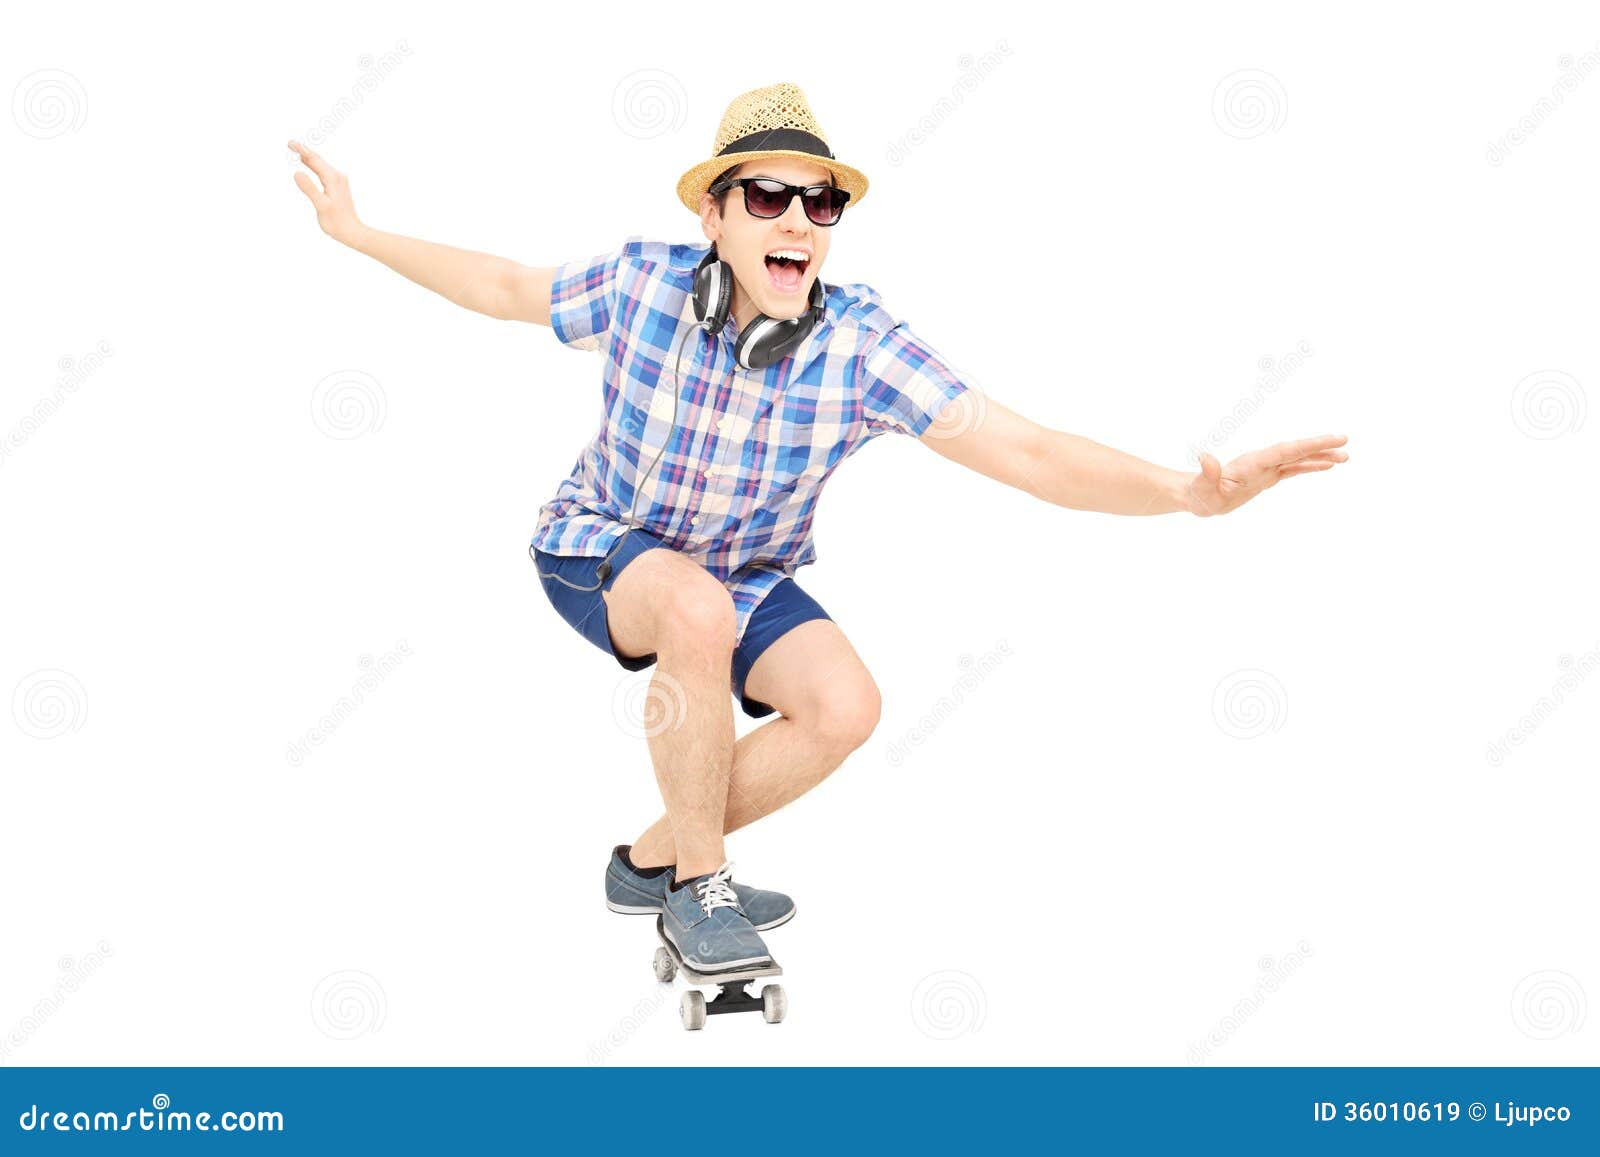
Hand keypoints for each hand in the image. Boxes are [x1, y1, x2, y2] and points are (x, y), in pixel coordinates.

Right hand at [288, 140, 363, 245]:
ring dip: (308, 157)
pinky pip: (323, 172)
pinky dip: (313, 166)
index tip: (290, 143)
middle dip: (304, 151)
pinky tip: (308, 165)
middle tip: (290, 143)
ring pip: (320, 165)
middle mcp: (337, 177)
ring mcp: (338, 181)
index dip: (302, 150)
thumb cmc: (336, 222)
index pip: (314, 160)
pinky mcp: (337, 187)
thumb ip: (309, 189)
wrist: (351, 232)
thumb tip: (297, 172)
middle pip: (318, 160)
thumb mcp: (321, 205)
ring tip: (296, 150)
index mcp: (333, 179)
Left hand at [1183, 434, 1348, 516]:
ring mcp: (1266, 468)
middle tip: (1345, 440)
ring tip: (1345, 457)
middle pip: (1295, 450)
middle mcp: (1261, 461)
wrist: (1198, 496)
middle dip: (1319, 446)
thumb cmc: (1200, 494)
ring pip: (1297, 459)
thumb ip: (1207, 474)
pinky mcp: (1267, 477)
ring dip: (1320, 457)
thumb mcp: (1202, 489)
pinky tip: (1326, 466)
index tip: (1329, 440)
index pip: (1285, 451)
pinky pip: (1292, 470)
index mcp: (1252, 463)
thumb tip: (1205, 458)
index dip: (1307, 445)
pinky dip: (1309, 467)